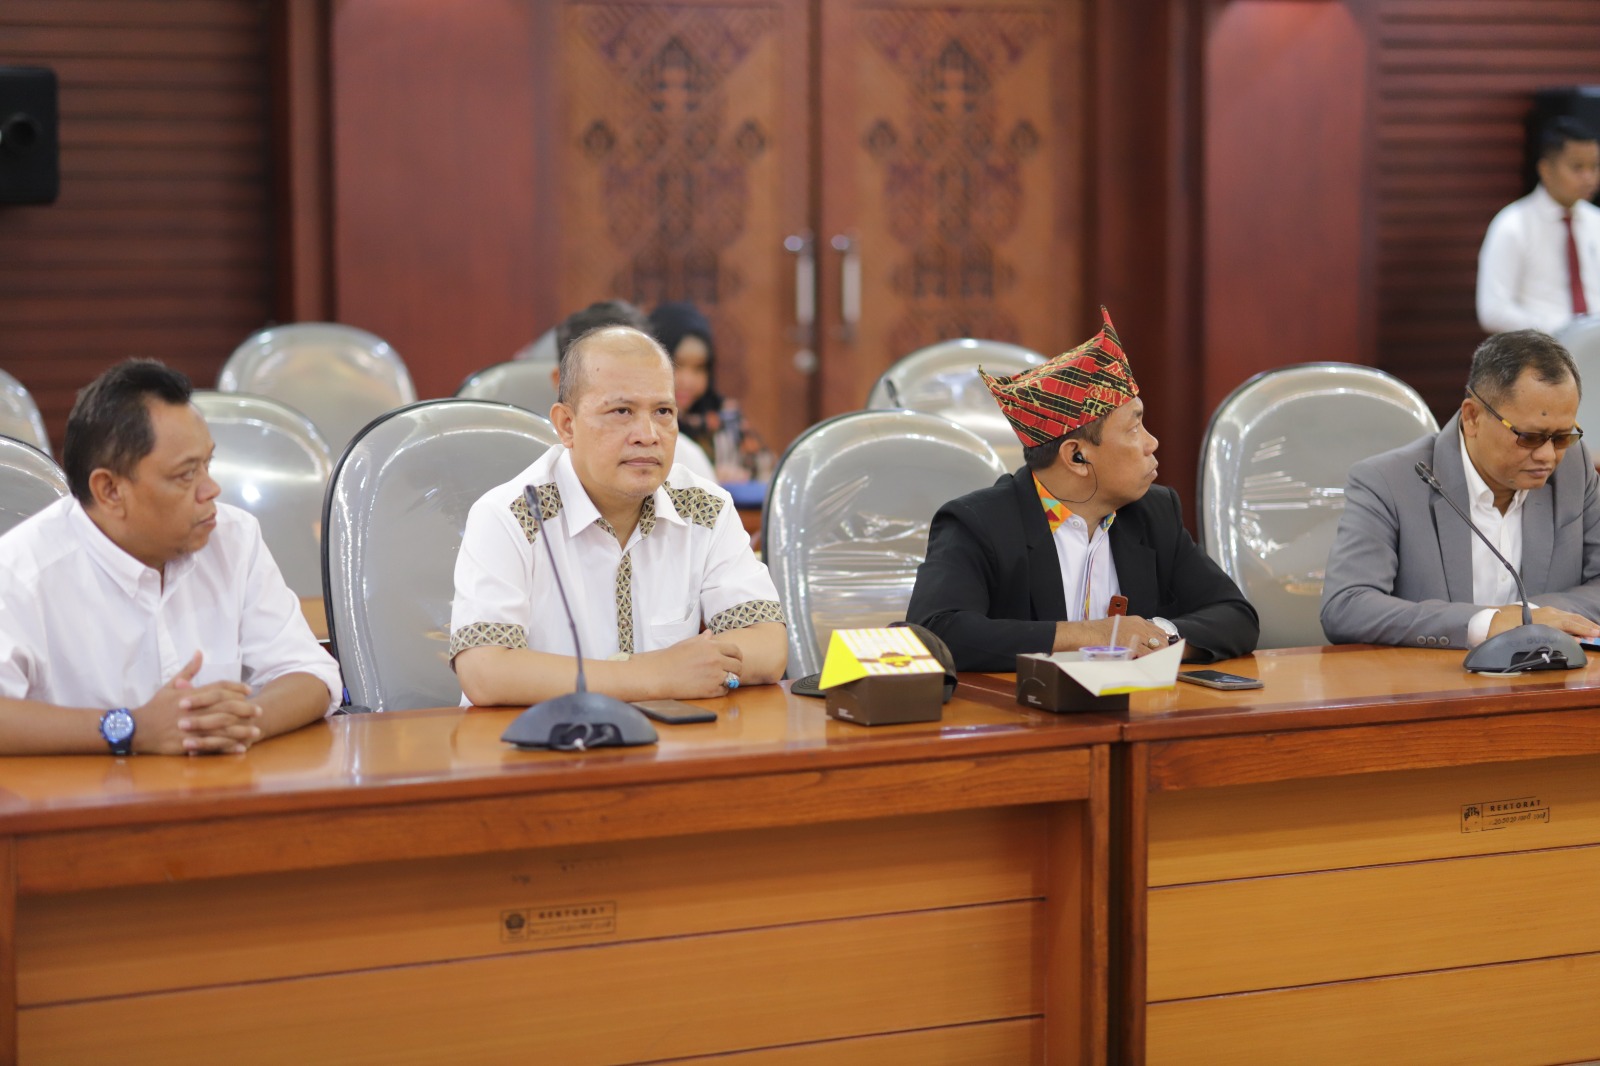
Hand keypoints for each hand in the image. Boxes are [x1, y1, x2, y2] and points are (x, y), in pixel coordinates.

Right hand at [133, 652, 261, 755]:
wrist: (135, 729)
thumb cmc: (155, 707)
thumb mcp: (169, 686)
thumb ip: (188, 671)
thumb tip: (199, 652)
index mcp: (189, 695)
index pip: (217, 688)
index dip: (235, 687)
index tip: (249, 690)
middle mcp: (191, 710)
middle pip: (224, 707)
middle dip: (244, 708)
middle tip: (259, 710)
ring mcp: (189, 727)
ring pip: (220, 727)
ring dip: (241, 729)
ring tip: (256, 731)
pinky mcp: (186, 743)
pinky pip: (211, 745)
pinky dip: (227, 746)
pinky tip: (241, 748)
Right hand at [638, 631, 744, 698]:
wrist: (659, 674)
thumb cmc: (671, 657)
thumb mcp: (688, 643)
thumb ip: (703, 639)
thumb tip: (710, 634)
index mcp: (712, 646)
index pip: (735, 650)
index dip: (736, 656)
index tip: (734, 660)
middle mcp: (716, 660)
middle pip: (738, 666)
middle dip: (735, 669)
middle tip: (729, 672)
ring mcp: (714, 676)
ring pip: (734, 679)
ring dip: (729, 680)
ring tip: (720, 680)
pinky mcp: (710, 690)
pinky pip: (725, 690)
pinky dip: (721, 690)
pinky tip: (712, 687)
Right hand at [1054, 616, 1170, 657]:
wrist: (1087, 633)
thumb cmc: (1097, 631)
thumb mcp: (1118, 626)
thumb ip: (1130, 632)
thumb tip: (1138, 643)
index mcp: (1137, 620)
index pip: (1158, 629)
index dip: (1161, 640)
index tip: (1161, 648)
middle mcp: (1140, 625)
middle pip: (1161, 638)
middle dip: (1163, 649)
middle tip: (1161, 658)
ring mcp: (1137, 634)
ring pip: (1157, 646)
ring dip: (1158, 655)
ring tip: (1157, 663)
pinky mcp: (1133, 645)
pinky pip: (1148, 653)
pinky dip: (1151, 659)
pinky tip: (1149, 664)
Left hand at [1489, 605, 1599, 639]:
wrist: (1495, 621)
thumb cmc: (1511, 632)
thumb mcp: (1532, 639)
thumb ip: (1556, 640)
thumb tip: (1577, 640)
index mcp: (1547, 620)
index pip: (1571, 624)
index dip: (1585, 630)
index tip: (1597, 634)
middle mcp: (1550, 613)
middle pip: (1574, 618)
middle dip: (1589, 625)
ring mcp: (1547, 611)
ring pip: (1570, 616)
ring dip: (1583, 623)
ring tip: (1595, 630)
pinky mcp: (1545, 612)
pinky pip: (1564, 615)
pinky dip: (1575, 621)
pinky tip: (1579, 626)